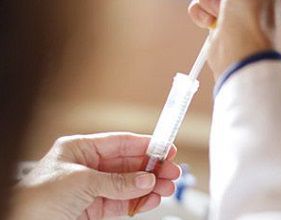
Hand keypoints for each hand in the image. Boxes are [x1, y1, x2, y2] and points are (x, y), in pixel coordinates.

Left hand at [9, 133, 179, 219]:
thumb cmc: (36, 198)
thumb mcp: (80, 182)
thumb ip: (116, 181)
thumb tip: (145, 179)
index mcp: (81, 149)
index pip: (120, 143)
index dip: (144, 144)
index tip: (164, 147)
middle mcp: (90, 167)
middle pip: (129, 164)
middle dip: (152, 167)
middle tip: (172, 170)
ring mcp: (96, 188)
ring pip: (130, 184)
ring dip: (150, 185)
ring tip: (168, 187)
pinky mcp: (98, 209)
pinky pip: (125, 203)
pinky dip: (140, 201)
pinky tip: (153, 198)